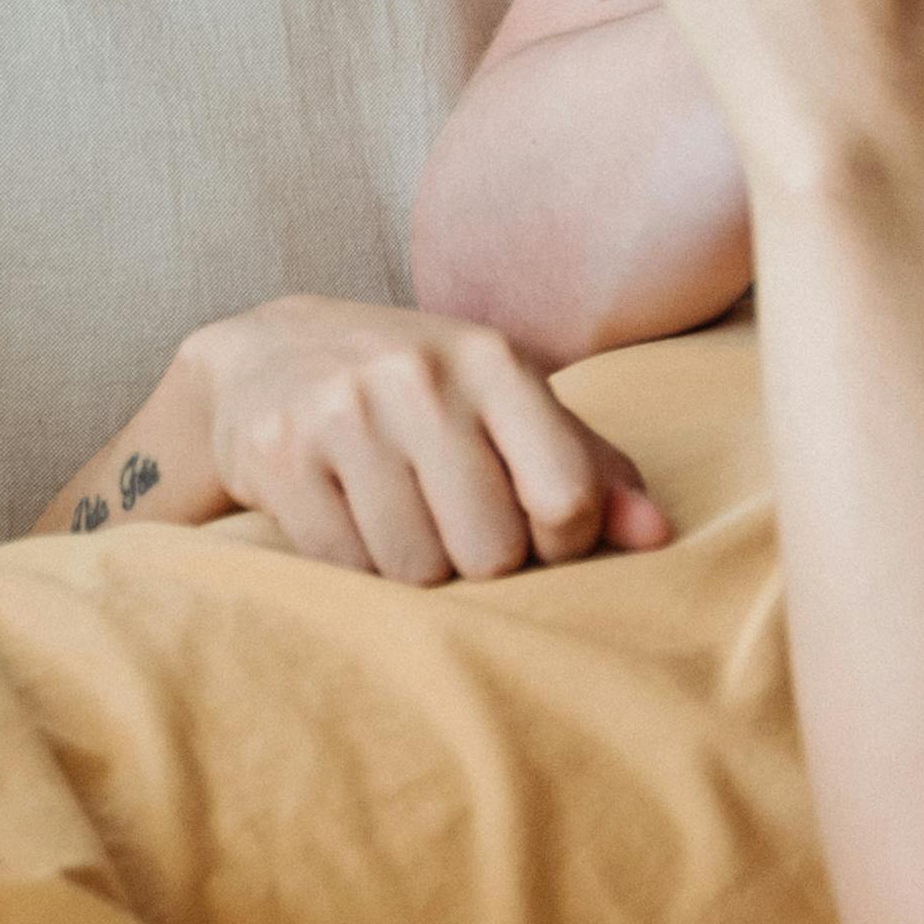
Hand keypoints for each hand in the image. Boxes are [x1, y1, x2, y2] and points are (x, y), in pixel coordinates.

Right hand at [170, 294, 673, 584]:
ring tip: (396, 519)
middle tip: (451, 525)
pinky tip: (346, 518)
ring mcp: (342, 411)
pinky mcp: (278, 454)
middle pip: (489, 551)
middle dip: (477, 561)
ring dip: (413, 567)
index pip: (567, 497)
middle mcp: (418, 376)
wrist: (266, 355)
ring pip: (415, 569)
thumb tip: (657, 535)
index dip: (561, 543)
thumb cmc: (418, 393)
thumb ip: (589, 467)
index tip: (535, 532)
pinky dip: (354, 566)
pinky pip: (345, 567)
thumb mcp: (505, 404)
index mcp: (493, 360)